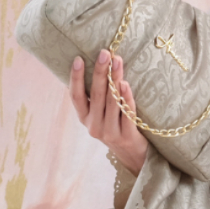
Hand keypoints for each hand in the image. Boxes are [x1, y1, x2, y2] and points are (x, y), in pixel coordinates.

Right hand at [70, 49, 147, 175]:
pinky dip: (126, 98)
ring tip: (117, 62)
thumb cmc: (116, 127)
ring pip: (112, 102)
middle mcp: (94, 126)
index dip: (76, 78)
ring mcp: (110, 133)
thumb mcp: (101, 115)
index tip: (78, 59)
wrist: (133, 155)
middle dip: (100, 72)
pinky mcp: (126, 137)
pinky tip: (127, 85)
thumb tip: (98, 66)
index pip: (76, 96)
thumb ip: (97, 98)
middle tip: (105, 53)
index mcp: (85, 118)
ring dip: (115, 80)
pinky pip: (127, 114)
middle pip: (96, 95)